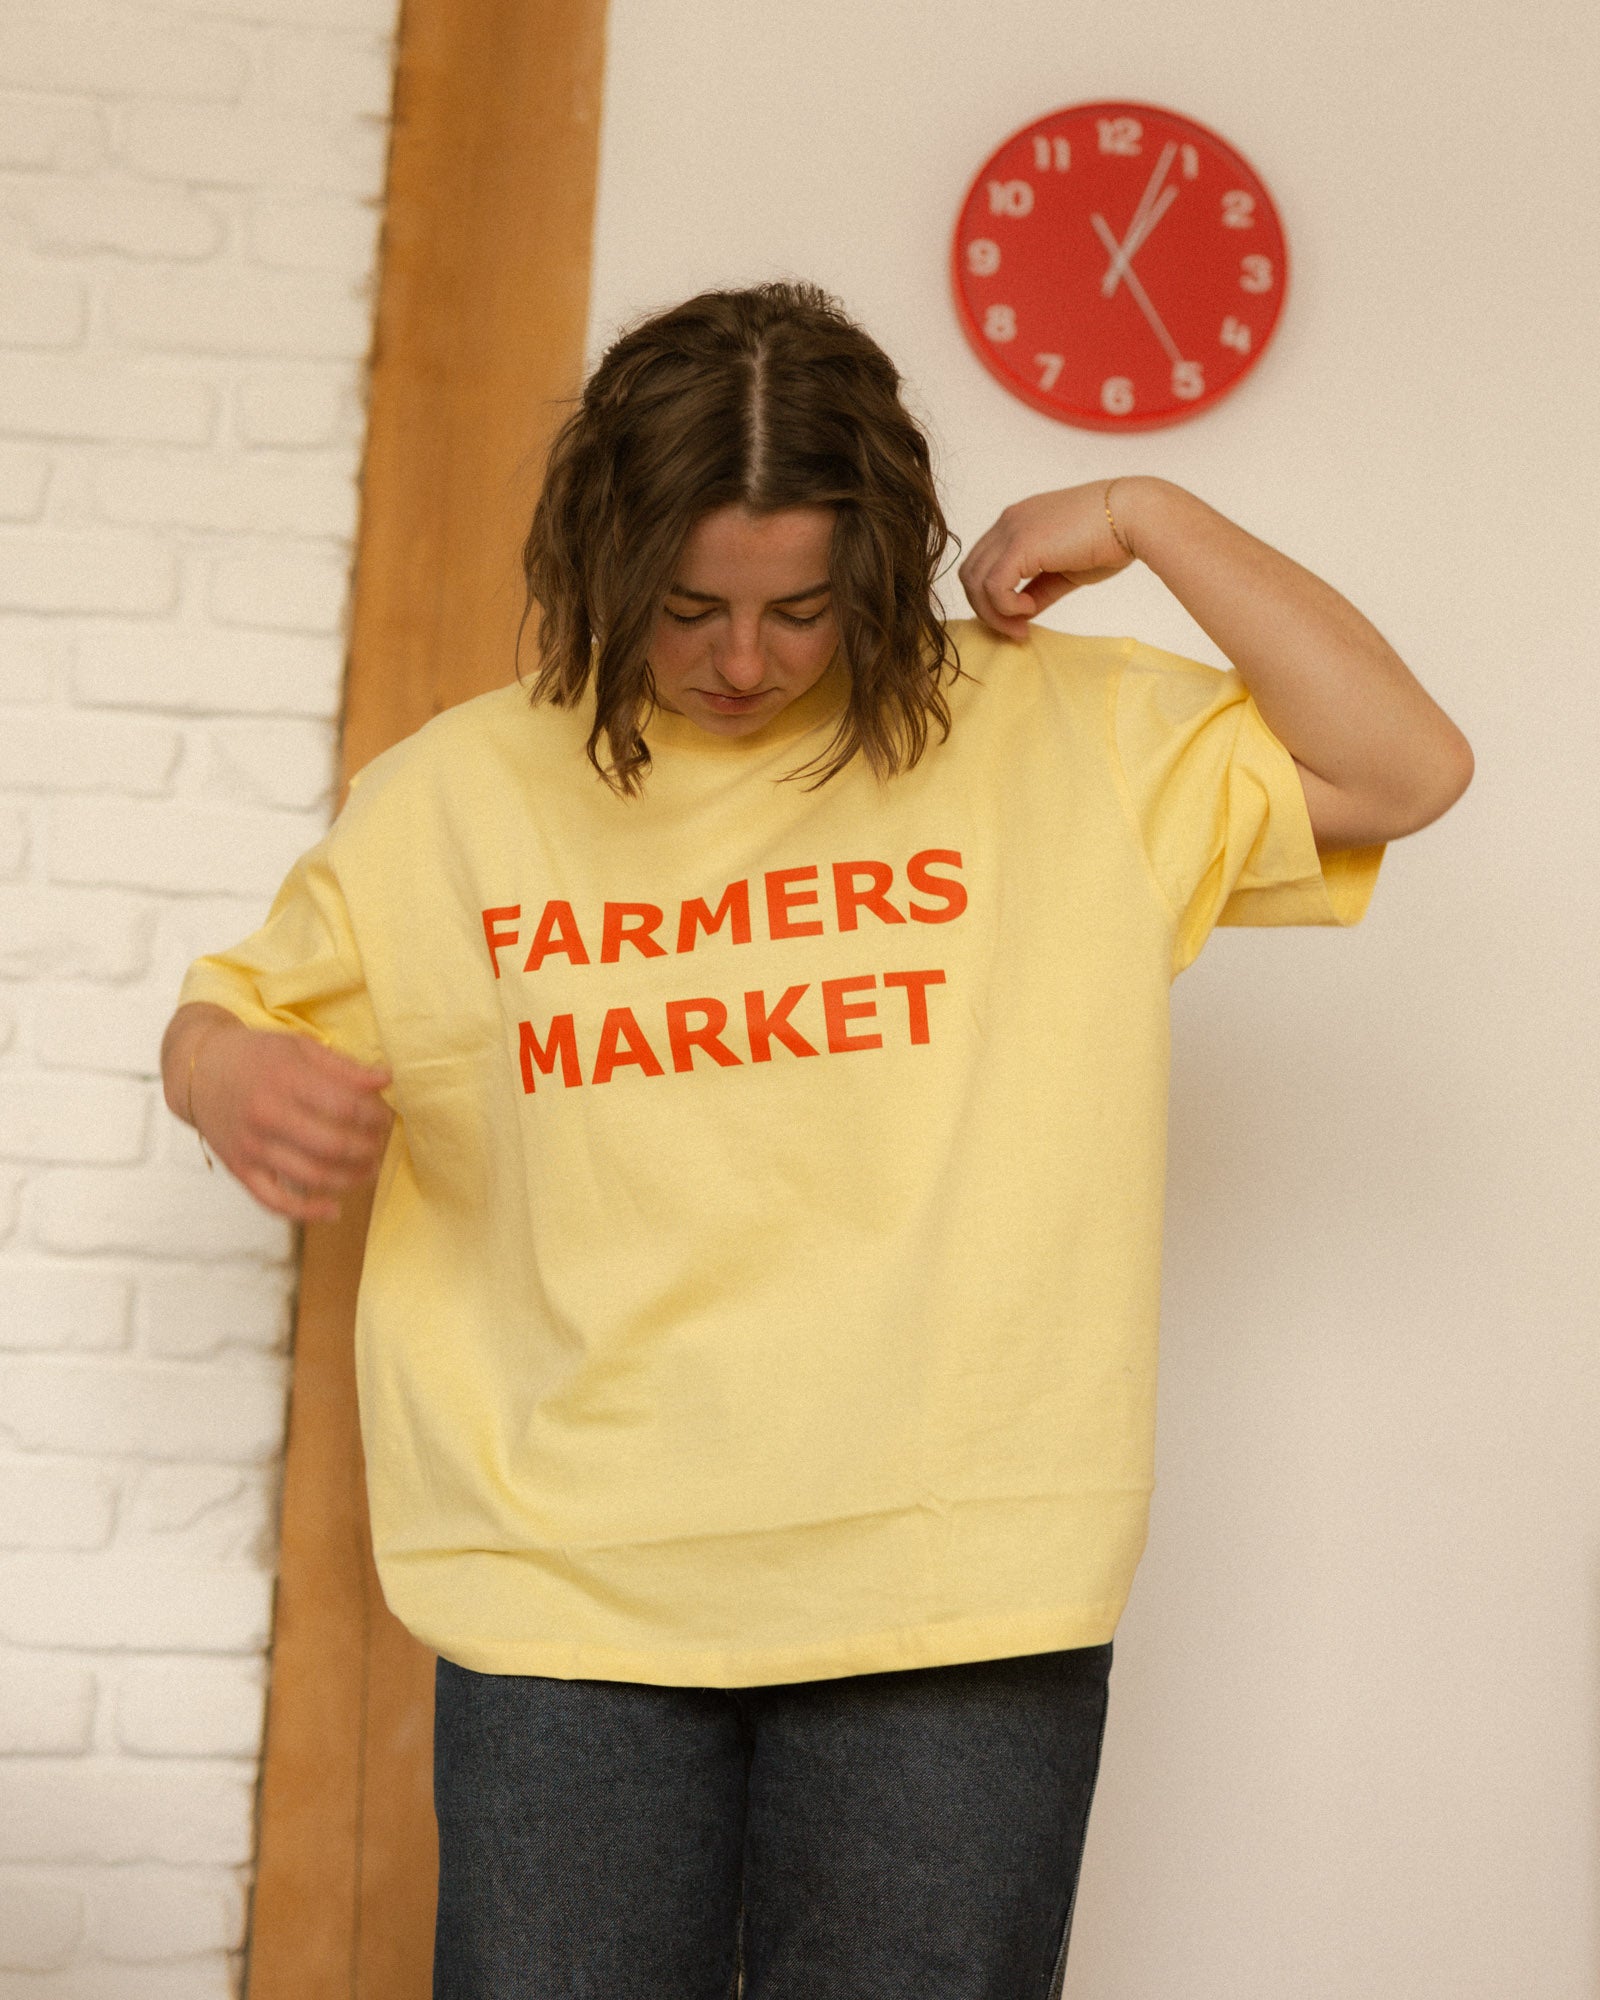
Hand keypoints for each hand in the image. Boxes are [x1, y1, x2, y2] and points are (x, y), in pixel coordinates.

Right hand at [188, 1016, 394, 1223]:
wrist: (199, 1071)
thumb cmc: (257, 1056)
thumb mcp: (299, 1047)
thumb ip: (344, 1066)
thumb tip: (386, 1079)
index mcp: (287, 1080)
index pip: (346, 1107)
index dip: (375, 1116)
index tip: (384, 1117)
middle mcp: (267, 1115)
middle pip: (333, 1145)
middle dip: (368, 1149)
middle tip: (379, 1144)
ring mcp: (252, 1146)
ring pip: (312, 1176)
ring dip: (350, 1179)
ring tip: (368, 1170)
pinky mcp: (239, 1169)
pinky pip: (274, 1202)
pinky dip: (307, 1213)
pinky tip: (333, 1210)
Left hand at [958, 482, 1135, 641]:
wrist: (1135, 515)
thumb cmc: (1110, 539)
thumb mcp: (1065, 570)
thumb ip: (1038, 588)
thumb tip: (1022, 613)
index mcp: (1018, 524)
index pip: (983, 565)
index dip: (992, 599)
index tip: (1019, 622)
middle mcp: (1009, 522)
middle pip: (970, 573)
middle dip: (986, 610)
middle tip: (1016, 631)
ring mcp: (1012, 529)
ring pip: (974, 581)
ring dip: (994, 613)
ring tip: (1022, 625)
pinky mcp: (1021, 543)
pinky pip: (992, 584)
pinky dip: (1004, 605)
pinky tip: (1029, 609)